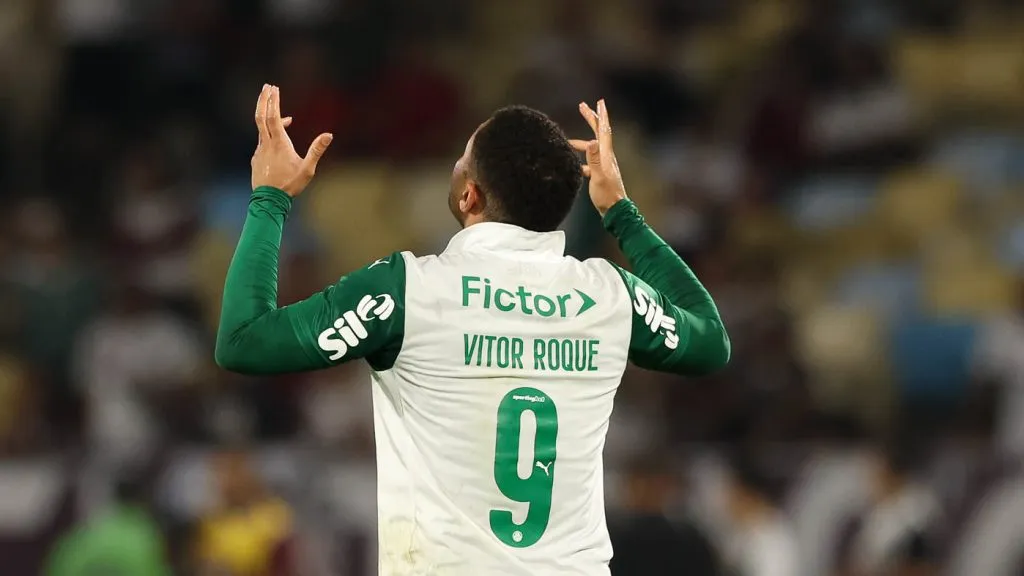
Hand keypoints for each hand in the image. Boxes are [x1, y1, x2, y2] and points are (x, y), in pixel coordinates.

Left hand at [251, 84, 332, 196]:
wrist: (269, 200)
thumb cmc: (290, 185)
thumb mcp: (308, 169)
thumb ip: (316, 150)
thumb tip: (328, 135)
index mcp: (279, 144)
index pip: (274, 117)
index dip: (273, 102)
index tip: (274, 88)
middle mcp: (266, 144)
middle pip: (261, 116)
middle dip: (264, 100)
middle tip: (267, 87)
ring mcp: (259, 151)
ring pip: (262, 128)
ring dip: (268, 117)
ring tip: (283, 115)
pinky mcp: (256, 158)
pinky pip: (262, 140)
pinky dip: (268, 133)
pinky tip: (276, 138)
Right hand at [570, 99, 626, 215]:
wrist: (615, 211)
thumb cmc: (607, 196)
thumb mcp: (598, 177)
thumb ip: (594, 159)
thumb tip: (591, 141)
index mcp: (606, 155)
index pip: (603, 131)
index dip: (600, 116)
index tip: (598, 102)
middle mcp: (607, 157)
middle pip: (599, 133)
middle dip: (591, 119)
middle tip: (583, 106)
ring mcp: (604, 166)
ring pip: (592, 148)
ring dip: (580, 142)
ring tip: (567, 142)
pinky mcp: (600, 175)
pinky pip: (589, 162)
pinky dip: (581, 159)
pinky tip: (572, 164)